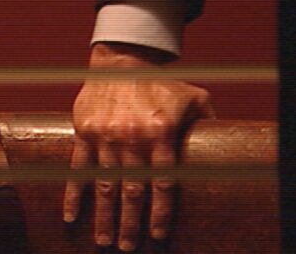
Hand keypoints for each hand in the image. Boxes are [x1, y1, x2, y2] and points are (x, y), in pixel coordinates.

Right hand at [64, 42, 214, 251]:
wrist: (121, 61)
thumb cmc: (160, 82)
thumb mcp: (193, 97)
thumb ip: (206, 123)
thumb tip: (224, 145)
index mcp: (160, 133)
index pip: (162, 183)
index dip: (159, 213)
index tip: (157, 236)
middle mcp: (131, 138)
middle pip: (131, 191)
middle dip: (129, 223)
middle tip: (127, 247)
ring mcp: (105, 137)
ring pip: (104, 185)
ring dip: (104, 216)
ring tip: (104, 240)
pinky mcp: (84, 133)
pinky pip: (77, 169)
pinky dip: (73, 194)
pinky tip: (72, 216)